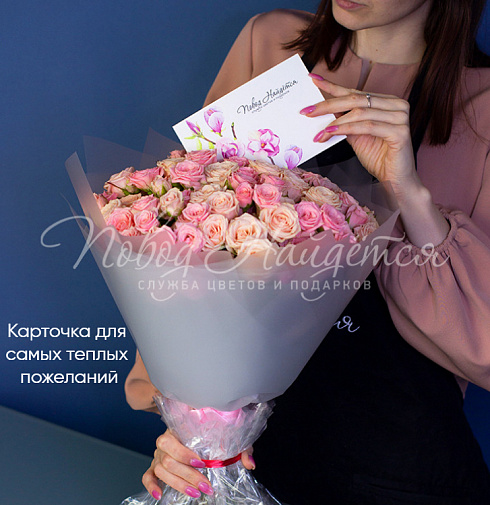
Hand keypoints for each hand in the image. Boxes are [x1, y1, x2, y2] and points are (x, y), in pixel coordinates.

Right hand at [142, 429, 255, 499]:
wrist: (195, 426)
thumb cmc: (210, 432)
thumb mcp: (227, 436)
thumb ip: (239, 447)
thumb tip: (249, 463)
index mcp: (178, 429)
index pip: (173, 440)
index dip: (184, 454)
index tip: (201, 463)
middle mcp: (165, 441)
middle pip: (168, 459)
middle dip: (188, 475)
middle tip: (206, 486)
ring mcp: (158, 454)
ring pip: (160, 469)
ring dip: (177, 483)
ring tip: (196, 493)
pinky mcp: (155, 466)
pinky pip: (147, 475)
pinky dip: (151, 485)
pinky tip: (159, 495)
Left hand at [303, 76, 449, 246]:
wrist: (396, 180)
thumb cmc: (378, 157)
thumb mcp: (357, 135)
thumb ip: (345, 121)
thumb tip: (324, 111)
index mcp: (386, 101)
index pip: (355, 91)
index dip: (333, 86)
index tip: (313, 79)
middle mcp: (396, 104)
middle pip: (355, 99)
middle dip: (328, 105)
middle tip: (307, 111)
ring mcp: (400, 117)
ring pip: (360, 112)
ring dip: (335, 121)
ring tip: (318, 131)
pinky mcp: (400, 132)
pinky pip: (367, 126)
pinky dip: (346, 129)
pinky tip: (330, 133)